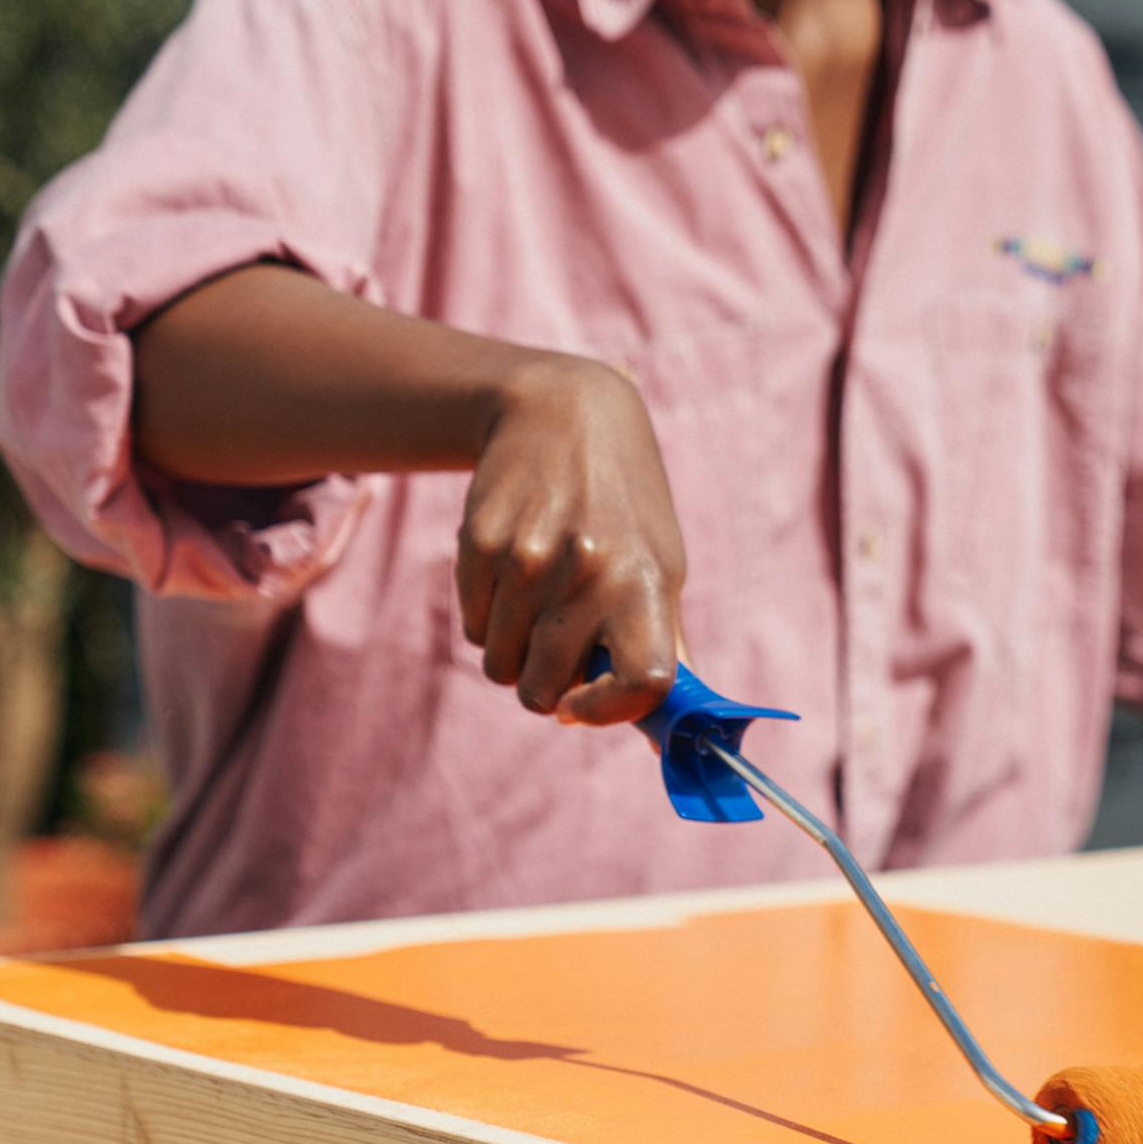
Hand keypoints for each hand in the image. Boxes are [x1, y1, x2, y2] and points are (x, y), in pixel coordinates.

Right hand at [457, 352, 684, 724]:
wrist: (560, 411)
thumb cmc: (623, 505)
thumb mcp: (661, 563)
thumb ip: (663, 645)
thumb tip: (670, 731)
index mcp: (646, 583)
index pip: (640, 685)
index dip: (609, 711)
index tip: (586, 704)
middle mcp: (589, 573)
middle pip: (544, 691)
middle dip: (546, 688)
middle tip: (555, 652)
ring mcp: (528, 559)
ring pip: (500, 667)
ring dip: (513, 654)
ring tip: (536, 606)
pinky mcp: (479, 545)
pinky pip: (472, 629)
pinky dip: (487, 620)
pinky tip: (510, 575)